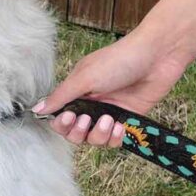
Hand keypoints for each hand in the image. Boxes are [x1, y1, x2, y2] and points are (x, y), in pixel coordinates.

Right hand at [32, 28, 192, 145]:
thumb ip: (62, 96)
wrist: (158, 55)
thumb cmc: (121, 59)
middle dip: (78, 132)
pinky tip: (120, 126)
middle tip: (86, 119)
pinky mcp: (128, 119)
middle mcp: (92, 103)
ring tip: (109, 120)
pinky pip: (115, 139)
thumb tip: (37, 110)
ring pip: (95, 139)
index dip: (62, 123)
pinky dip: (115, 137)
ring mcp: (110, 111)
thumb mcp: (86, 76)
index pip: (61, 116)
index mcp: (78, 90)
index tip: (69, 117)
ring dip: (99, 134)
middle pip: (76, 132)